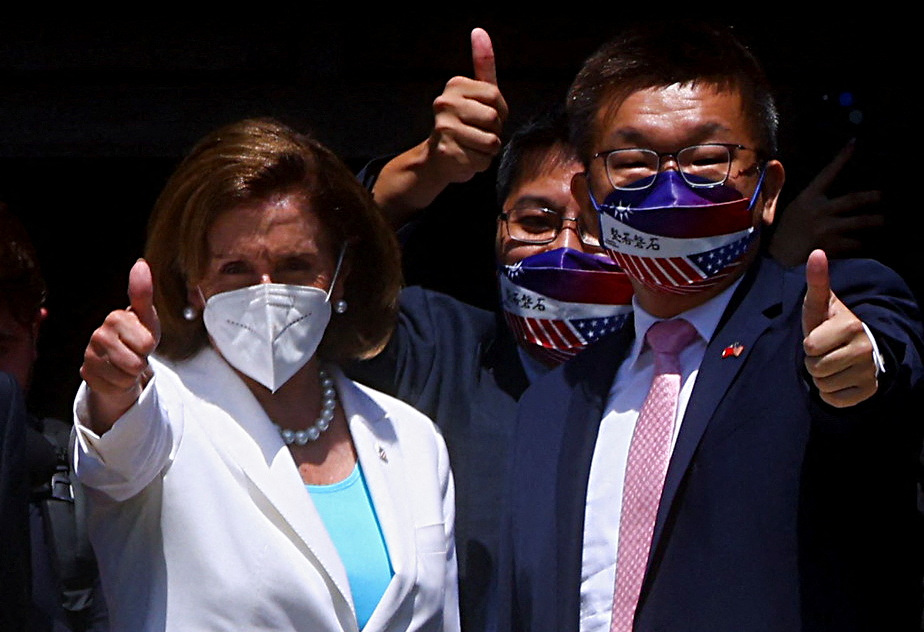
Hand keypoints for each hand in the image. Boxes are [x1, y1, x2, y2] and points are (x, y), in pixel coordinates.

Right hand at [81, 259, 160, 432]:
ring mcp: (90, 355)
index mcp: (115, 317)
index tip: (142, 338)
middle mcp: (98, 335)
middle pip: (136, 362)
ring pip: (126, 376)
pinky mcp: (86, 374)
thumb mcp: (146, 316)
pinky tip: (115, 373)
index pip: (147, 343)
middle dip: (141, 361)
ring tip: (126, 362)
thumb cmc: (138, 334)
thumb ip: (143, 292)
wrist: (122, 359)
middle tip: (134, 352)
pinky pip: (115, 387)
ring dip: (131, 373)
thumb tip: (140, 264)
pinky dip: (120, 384)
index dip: (149, 345)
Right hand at [426, 27, 508, 184]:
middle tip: (477, 133)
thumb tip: (480, 30)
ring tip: (473, 146)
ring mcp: (444, 128)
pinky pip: (483, 160)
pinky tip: (466, 158)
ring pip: (491, 141)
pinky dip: (480, 163)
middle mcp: (445, 103)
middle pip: (494, 119)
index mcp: (455, 85)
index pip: (496, 96)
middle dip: (494, 131)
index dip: (499, 112)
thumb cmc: (463, 124)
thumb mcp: (476, 93)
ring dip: (489, 149)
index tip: (484, 116)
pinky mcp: (447, 152)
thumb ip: (482, 64)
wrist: (437, 160)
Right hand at [769, 140, 882, 265]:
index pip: (827, 173)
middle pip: (854, 199)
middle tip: (882, 197)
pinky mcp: (833, 245)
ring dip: (874, 221)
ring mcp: (827, 227)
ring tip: (882, 221)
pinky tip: (863, 246)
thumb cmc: (778, 237)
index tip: (855, 142)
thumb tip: (774, 162)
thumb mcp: (774, 208)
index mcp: (807, 198)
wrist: (777, 264)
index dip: (842, 157)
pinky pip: (855, 243)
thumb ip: (776, 187)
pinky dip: (860, 245)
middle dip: (872, 197)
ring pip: (860, 221)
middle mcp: (819, 210)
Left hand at [801, 249, 877, 407]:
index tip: (821, 336)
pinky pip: (833, 400)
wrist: (858, 348)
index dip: (809, 343)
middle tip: (826, 352)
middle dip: (813, 361)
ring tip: (833, 363)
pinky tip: (841, 378)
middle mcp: (865, 349)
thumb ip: (816, 281)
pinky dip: (831, 393)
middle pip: (815, 368)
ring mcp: (869, 372)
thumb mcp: (821, 304)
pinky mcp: (868, 392)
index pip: (810, 347)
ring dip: (821, 377)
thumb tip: (817, 252)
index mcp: (852, 326)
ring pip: (822, 385)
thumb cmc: (831, 325)